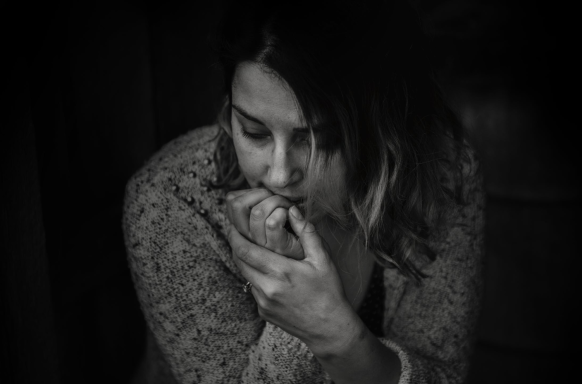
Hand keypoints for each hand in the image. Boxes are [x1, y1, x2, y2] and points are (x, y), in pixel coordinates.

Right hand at [226, 188, 303, 259]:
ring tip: (287, 206)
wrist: (312, 255)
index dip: (248, 191)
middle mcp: (249, 237)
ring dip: (276, 201)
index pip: (231, 201)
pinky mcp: (278, 247)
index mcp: (244, 228)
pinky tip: (292, 215)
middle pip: (237, 205)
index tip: (266, 195)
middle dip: (260, 192)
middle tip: (276, 197)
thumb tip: (251, 190)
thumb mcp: (270, 216)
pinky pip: (273, 223)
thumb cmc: (293, 231)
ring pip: (257, 212)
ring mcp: (262, 244)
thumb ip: (259, 204)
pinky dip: (285, 212)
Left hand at [227, 205, 353, 349]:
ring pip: (244, 275)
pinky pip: (253, 289)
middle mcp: (267, 288)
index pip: (245, 250)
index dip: (235, 235)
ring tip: (251, 248)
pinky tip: (267, 271)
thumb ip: (307, 232)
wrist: (329, 329)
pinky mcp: (263, 312)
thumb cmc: (329, 292)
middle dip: (236, 245)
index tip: (234, 225)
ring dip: (245, 261)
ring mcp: (263, 302)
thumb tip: (292, 210)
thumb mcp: (323, 259)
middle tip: (237, 231)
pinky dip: (255, 277)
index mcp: (281, 272)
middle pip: (239, 261)